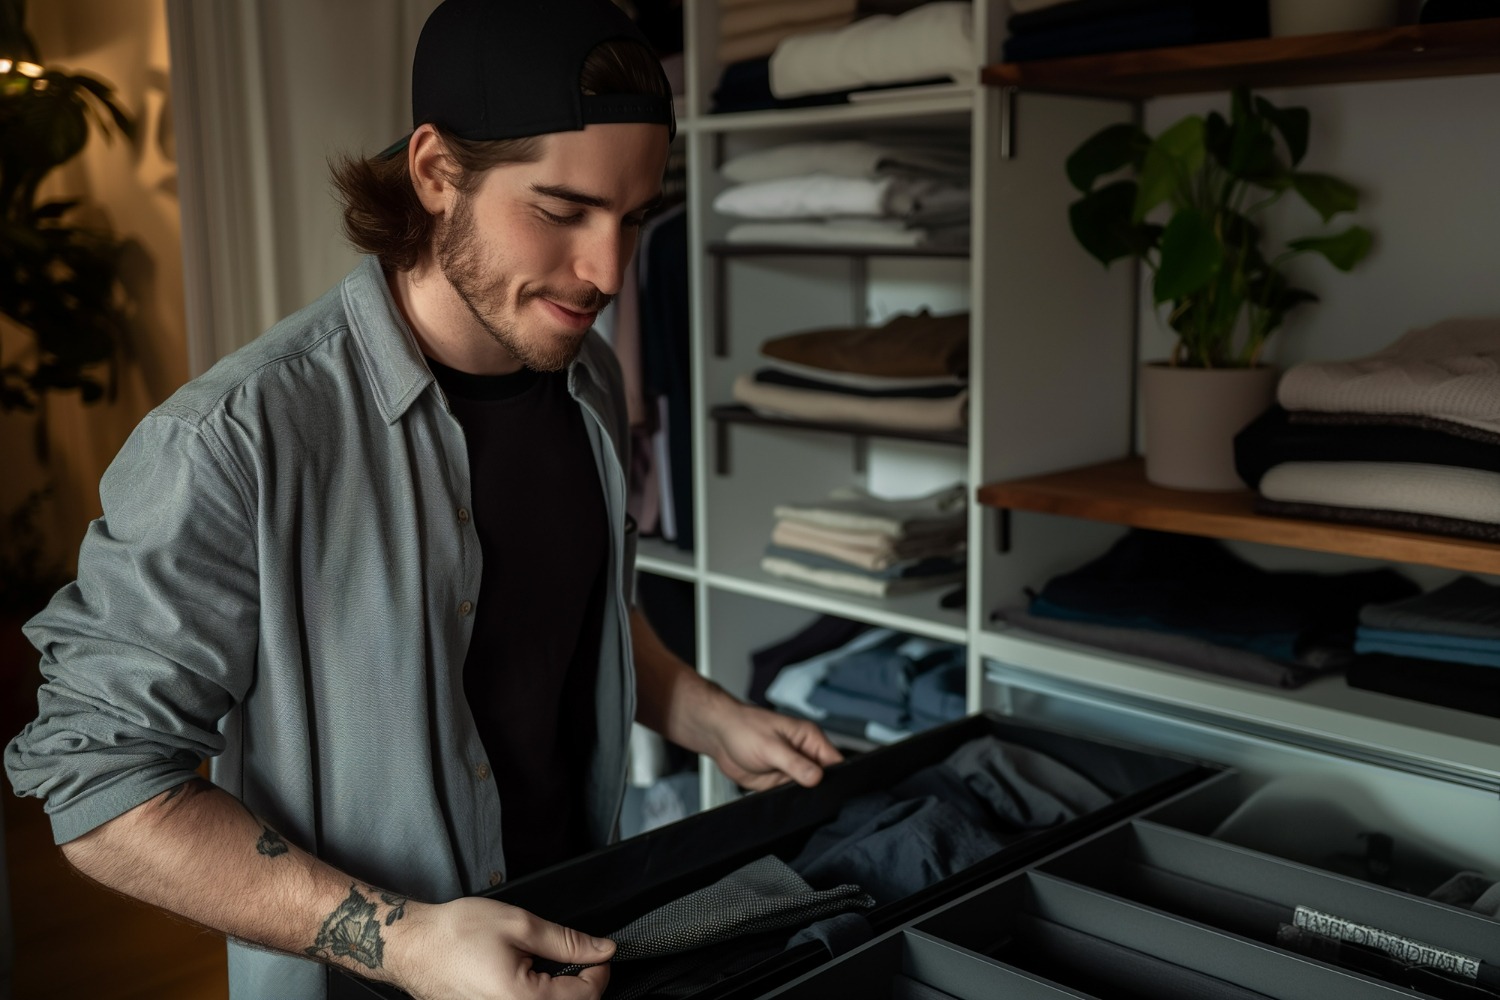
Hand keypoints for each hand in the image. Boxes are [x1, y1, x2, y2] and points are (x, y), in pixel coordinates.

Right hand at [391, 896, 613, 999]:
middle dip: (582, 984)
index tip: (599, 952)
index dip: (600, 971)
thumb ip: (567, 942)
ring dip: (560, 993)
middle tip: (577, 957)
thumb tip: (602, 949)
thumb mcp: (519, 925)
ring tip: (550, 966)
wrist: (413, 946)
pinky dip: (539, 996)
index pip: (586, 997)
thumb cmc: (455, 934)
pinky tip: (531, 978)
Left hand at [701, 696, 843, 790]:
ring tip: (797, 800)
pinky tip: (788, 805)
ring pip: (810, 790)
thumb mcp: (771, 747)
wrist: (718, 736)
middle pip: (825, 778)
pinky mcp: (780, 782)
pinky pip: (792, 796)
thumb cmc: (743, 728)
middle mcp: (805, 754)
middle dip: (822, 790)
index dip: (839, 778)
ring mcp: (793, 769)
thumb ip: (795, 764)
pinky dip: (791, 801)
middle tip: (813, 799)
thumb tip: (818, 778)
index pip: (835, 761)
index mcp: (809, 738)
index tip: (835, 793)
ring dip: (806, 797)